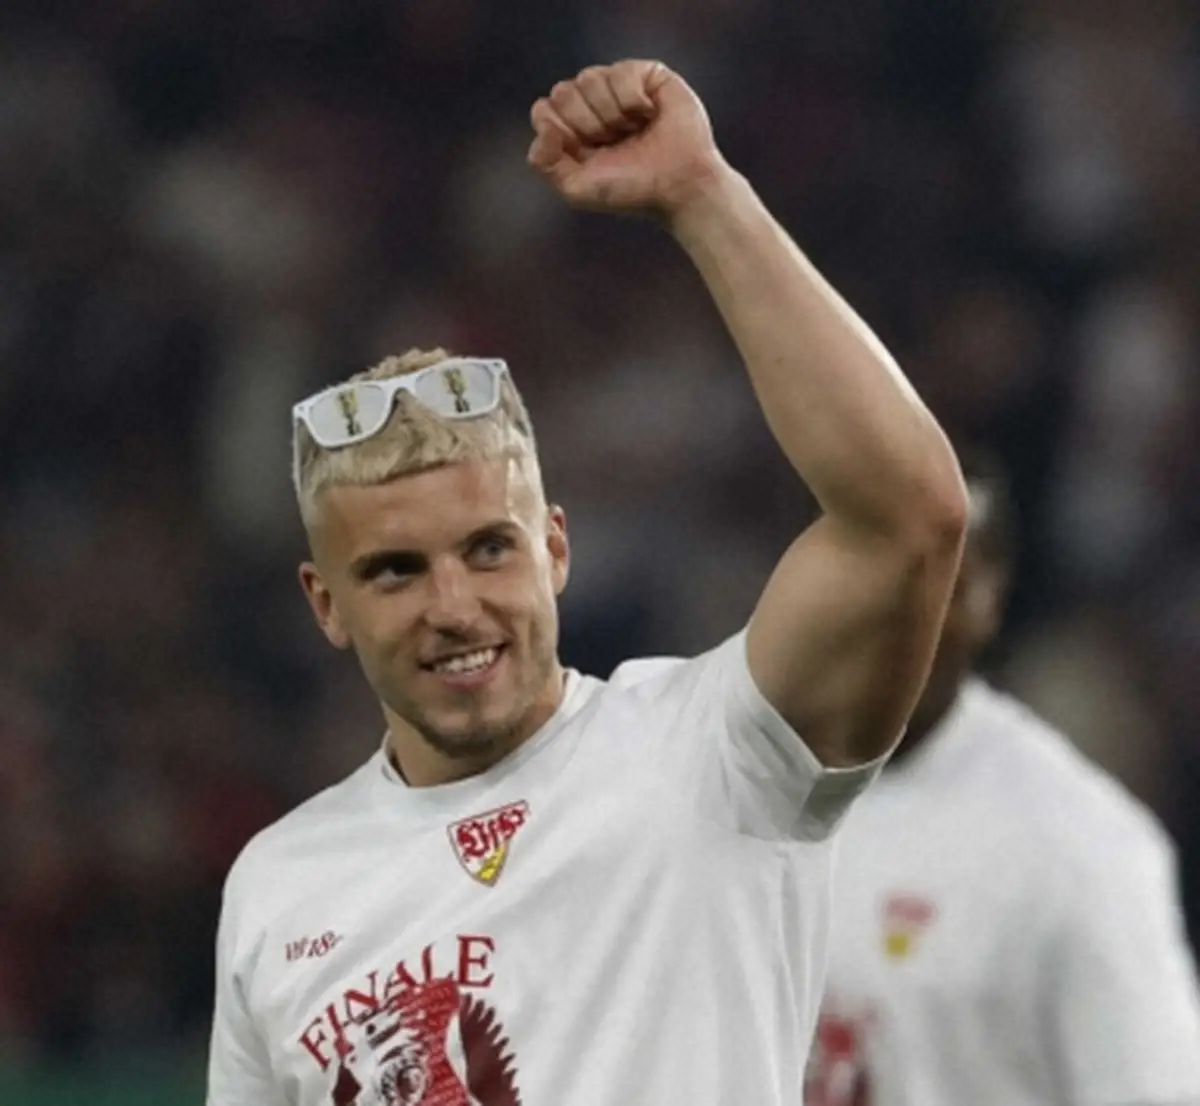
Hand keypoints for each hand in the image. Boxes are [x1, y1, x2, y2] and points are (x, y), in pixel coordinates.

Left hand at [527, 60, 726, 218]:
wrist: (678, 186)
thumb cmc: (631, 189)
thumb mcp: (575, 189)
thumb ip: (543, 162)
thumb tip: (544, 125)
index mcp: (572, 129)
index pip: (543, 110)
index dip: (560, 131)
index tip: (586, 154)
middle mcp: (592, 105)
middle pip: (563, 92)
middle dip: (586, 124)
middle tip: (613, 143)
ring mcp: (618, 87)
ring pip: (588, 78)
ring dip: (611, 114)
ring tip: (633, 131)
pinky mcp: (646, 74)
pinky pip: (620, 72)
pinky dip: (632, 100)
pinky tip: (649, 115)